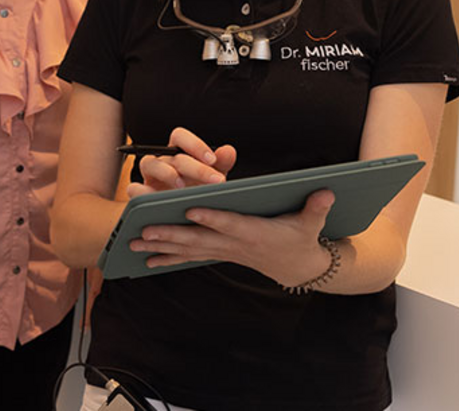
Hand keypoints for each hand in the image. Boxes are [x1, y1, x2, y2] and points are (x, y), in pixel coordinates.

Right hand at [126, 127, 236, 196]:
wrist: (179, 220)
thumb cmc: (196, 194)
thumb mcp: (212, 180)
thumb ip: (221, 165)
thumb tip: (229, 150)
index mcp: (177, 153)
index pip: (179, 136)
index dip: (195, 145)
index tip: (212, 159)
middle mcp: (162, 161)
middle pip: (172, 154)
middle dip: (196, 167)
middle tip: (216, 181)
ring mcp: (148, 177)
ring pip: (148, 163)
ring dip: (166, 173)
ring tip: (183, 188)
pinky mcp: (139, 194)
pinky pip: (134, 188)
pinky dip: (142, 192)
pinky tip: (158, 201)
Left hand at [128, 188, 336, 286]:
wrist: (298, 267)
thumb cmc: (302, 237)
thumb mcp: (313, 223)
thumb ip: (316, 208)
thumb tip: (326, 191)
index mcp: (254, 232)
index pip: (230, 223)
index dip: (211, 217)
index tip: (190, 209)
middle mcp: (234, 244)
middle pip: (198, 238)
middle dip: (169, 234)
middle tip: (143, 230)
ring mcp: (223, 251)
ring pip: (186, 249)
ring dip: (159, 247)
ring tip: (132, 244)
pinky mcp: (218, 253)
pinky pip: (188, 256)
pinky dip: (166, 257)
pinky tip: (144, 258)